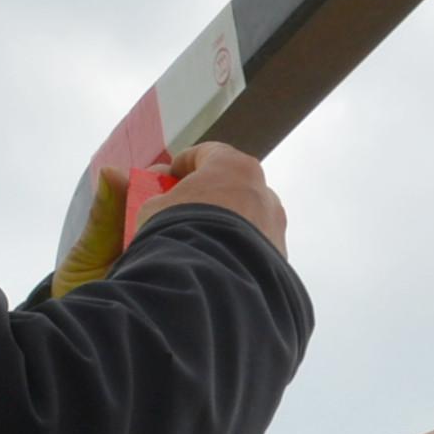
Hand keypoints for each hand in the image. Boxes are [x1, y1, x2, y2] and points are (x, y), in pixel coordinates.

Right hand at [144, 144, 286, 255]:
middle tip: (186, 212)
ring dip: (228, 226)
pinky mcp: (280, 256)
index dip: (184, 164)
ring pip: (249, 218)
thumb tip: (163, 199)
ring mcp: (275, 224)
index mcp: (234, 166)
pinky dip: (239, 252)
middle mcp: (262, 190)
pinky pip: (255, 248)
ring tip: (204, 245)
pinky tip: (219, 265)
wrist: (211, 280)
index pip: (208, 153)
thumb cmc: (180, 232)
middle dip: (211, 197)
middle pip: (233, 186)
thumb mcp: (153, 208)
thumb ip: (160, 197)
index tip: (169, 177)